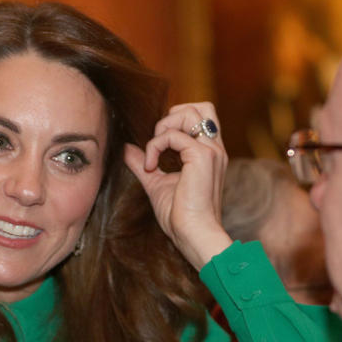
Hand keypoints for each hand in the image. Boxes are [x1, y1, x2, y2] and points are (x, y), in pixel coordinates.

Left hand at [124, 102, 232, 269]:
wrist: (193, 235)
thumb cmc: (181, 217)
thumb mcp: (156, 184)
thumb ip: (144, 164)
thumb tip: (127, 148)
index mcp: (209, 153)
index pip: (200, 117)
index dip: (175, 121)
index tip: (158, 147)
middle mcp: (214, 148)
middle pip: (201, 106)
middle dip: (173, 115)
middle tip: (158, 141)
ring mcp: (211, 150)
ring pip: (190, 112)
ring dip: (164, 127)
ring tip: (154, 152)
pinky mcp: (202, 156)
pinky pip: (174, 135)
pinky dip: (155, 146)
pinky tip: (150, 166)